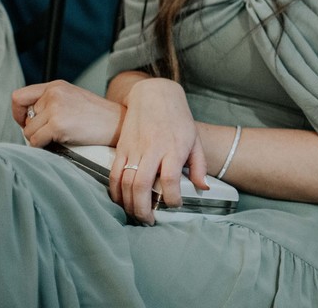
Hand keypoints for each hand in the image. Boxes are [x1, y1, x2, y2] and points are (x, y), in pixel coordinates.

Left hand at [12, 81, 124, 147]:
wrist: (119, 123)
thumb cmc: (98, 116)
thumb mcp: (72, 98)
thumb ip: (50, 102)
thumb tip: (27, 118)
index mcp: (56, 86)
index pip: (19, 97)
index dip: (18, 112)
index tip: (26, 121)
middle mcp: (54, 94)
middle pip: (25, 118)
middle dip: (34, 127)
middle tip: (53, 130)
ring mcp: (56, 109)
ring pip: (28, 131)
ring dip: (40, 138)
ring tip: (61, 135)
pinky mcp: (58, 125)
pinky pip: (36, 141)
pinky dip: (44, 146)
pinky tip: (62, 140)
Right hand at [110, 77, 207, 224]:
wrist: (154, 95)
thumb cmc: (179, 119)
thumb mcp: (195, 139)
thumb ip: (199, 166)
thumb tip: (203, 189)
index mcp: (173, 148)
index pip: (170, 179)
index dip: (172, 197)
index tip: (175, 205)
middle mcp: (152, 150)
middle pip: (142, 185)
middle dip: (143, 209)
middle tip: (149, 221)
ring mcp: (134, 149)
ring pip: (125, 183)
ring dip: (128, 204)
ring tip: (137, 215)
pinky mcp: (121, 149)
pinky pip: (114, 175)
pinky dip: (115, 192)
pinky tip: (121, 202)